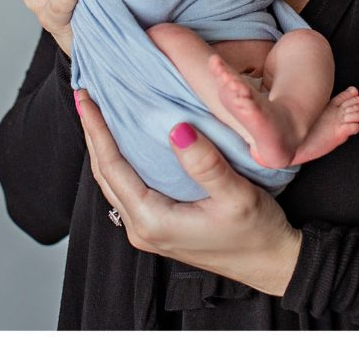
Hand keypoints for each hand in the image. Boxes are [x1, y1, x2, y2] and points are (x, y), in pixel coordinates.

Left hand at [76, 90, 302, 296]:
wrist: (272, 263)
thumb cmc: (257, 232)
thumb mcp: (236, 194)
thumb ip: (204, 163)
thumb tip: (175, 129)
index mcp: (153, 220)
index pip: (112, 167)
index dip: (97, 130)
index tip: (86, 98)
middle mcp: (143, 228)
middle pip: (105, 174)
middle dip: (93, 134)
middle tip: (86, 96)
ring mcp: (150, 229)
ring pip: (115, 181)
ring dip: (104, 146)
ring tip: (100, 112)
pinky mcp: (160, 225)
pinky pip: (130, 186)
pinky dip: (121, 159)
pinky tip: (126, 139)